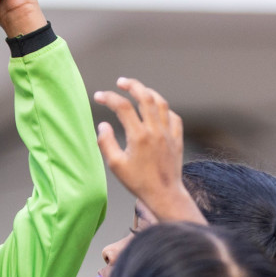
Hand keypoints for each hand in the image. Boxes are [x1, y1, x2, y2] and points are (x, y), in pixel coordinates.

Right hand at [94, 78, 204, 224]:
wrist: (164, 194)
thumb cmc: (138, 182)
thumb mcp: (115, 165)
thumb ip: (106, 143)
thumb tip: (103, 125)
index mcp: (138, 136)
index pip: (122, 107)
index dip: (108, 98)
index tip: (99, 96)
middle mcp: (155, 130)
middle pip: (145, 97)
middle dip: (132, 85)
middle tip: (121, 82)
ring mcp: (168, 133)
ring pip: (161, 103)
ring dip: (148, 92)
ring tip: (139, 90)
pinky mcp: (177, 138)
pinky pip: (173, 116)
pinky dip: (164, 108)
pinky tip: (157, 109)